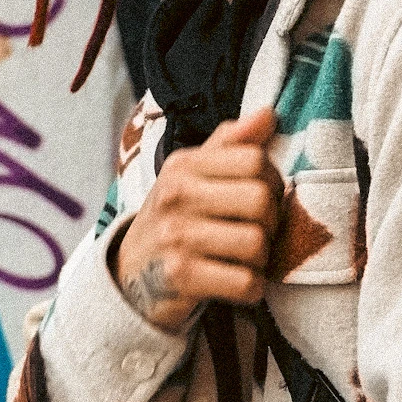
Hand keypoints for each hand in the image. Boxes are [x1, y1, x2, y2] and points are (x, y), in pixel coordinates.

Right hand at [114, 106, 282, 329]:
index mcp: (183, 165)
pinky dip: (252, 287)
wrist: (130, 273)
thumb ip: (232, 143)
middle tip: (256, 231)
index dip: (271, 180)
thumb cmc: (175, 217)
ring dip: (261, 259)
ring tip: (244, 257)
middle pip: (262, 200)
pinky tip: (236, 281)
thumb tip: (268, 113)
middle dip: (271, 222)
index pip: (255, 160)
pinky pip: (246, 283)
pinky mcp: (182, 277)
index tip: (260, 196)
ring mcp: (176, 237)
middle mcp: (176, 196)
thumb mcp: (192, 174)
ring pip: (257, 243)